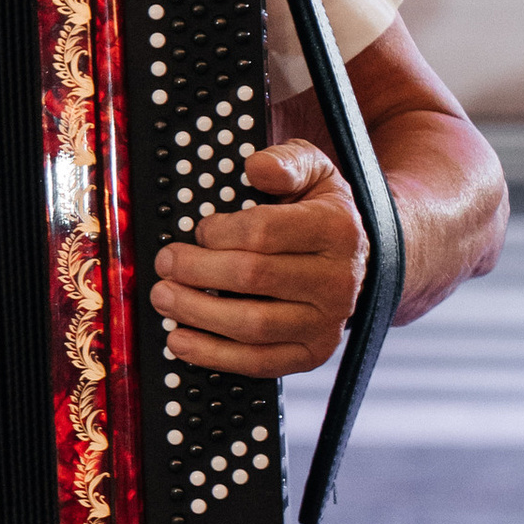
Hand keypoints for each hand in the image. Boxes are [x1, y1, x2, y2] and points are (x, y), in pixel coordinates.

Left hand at [152, 138, 362, 379]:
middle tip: (165, 263)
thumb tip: (256, 167)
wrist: (360, 260)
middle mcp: (338, 280)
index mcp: (336, 229)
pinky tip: (180, 340)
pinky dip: (213, 355)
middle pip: (252, 277)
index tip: (198, 231)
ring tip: (163, 297)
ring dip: (197, 313)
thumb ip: (286, 162)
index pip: (264, 232)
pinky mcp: (314, 354)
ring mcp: (328, 322)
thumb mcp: (313, 172)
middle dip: (196, 271)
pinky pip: (258, 361)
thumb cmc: (320, 212)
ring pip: (251, 324)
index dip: (219, 232)